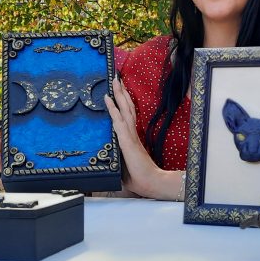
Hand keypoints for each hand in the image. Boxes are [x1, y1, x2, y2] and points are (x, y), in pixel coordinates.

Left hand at [104, 77, 182, 199]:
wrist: (151, 183)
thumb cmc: (140, 178)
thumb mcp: (126, 167)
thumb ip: (121, 160)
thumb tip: (113, 161)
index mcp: (133, 138)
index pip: (128, 116)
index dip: (124, 103)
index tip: (121, 91)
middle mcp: (132, 133)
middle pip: (127, 107)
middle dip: (122, 92)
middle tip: (117, 77)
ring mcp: (130, 135)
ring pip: (124, 109)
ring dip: (118, 94)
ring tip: (114, 80)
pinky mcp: (126, 140)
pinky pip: (118, 120)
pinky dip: (113, 108)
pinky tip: (108, 98)